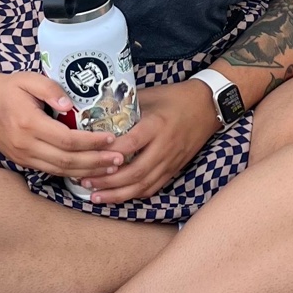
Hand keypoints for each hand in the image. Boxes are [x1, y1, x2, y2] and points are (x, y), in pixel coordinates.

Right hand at [0, 70, 128, 182]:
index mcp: (29, 123)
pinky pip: (51, 171)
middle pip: (67, 161)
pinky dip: (72, 173)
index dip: (91, 142)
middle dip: (96, 162)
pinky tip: (89, 171)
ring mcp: (22, 156)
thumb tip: (69, 104)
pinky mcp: (22, 161)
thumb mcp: (28, 79)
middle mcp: (25, 145)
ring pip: (60, 170)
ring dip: (87, 172)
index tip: (112, 138)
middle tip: (120, 159)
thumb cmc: (8, 88)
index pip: (67, 140)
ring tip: (111, 169)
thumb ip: (50, 88)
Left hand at [83, 80, 218, 206]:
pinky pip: (153, 187)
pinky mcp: (175, 168)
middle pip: (135, 172)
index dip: (109, 153)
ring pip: (143, 185)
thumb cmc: (175, 97)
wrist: (207, 105)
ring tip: (96, 197)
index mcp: (156, 125)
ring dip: (118, 194)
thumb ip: (125, 106)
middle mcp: (164, 146)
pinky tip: (118, 196)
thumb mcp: (149, 96)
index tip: (88, 156)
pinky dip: (134, 195)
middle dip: (108, 181)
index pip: (130, 144)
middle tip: (85, 182)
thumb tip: (98, 113)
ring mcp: (171, 160)